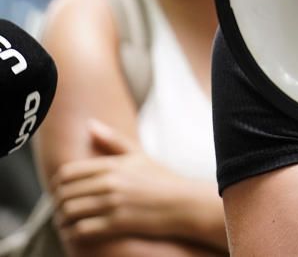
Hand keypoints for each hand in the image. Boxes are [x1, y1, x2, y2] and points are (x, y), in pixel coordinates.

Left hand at [51, 120, 191, 241]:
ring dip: (62, 219)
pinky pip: (81, 230)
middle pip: (65, 193)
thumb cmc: (161, 178)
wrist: (183, 204)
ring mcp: (113, 204)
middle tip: (59, 207)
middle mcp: (110, 184)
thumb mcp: (138, 155)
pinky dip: (72, 232)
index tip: (58, 190)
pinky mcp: (117, 224)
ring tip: (64, 221)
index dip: (56, 183)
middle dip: (57, 203)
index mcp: (112, 166)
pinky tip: (74, 232)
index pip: (68, 173)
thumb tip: (89, 124)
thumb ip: (112, 139)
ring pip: (70, 212)